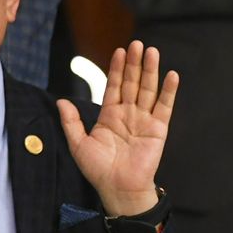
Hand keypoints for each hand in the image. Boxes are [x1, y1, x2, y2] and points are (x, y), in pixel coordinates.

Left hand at [59, 40, 177, 218]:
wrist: (117, 188)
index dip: (116, 69)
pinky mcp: (158, 129)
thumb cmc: (98, 169)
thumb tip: (60, 101)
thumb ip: (71, 121)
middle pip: (132, 83)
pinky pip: (164, 107)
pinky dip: (169, 91)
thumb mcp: (78, 143)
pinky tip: (171, 75)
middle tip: (137, 44)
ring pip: (148, 90)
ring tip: (152, 52)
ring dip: (150, 71)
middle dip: (134, 64)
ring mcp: (144, 120)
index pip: (114, 86)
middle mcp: (128, 114)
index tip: (119, 51)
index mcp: (109, 115)